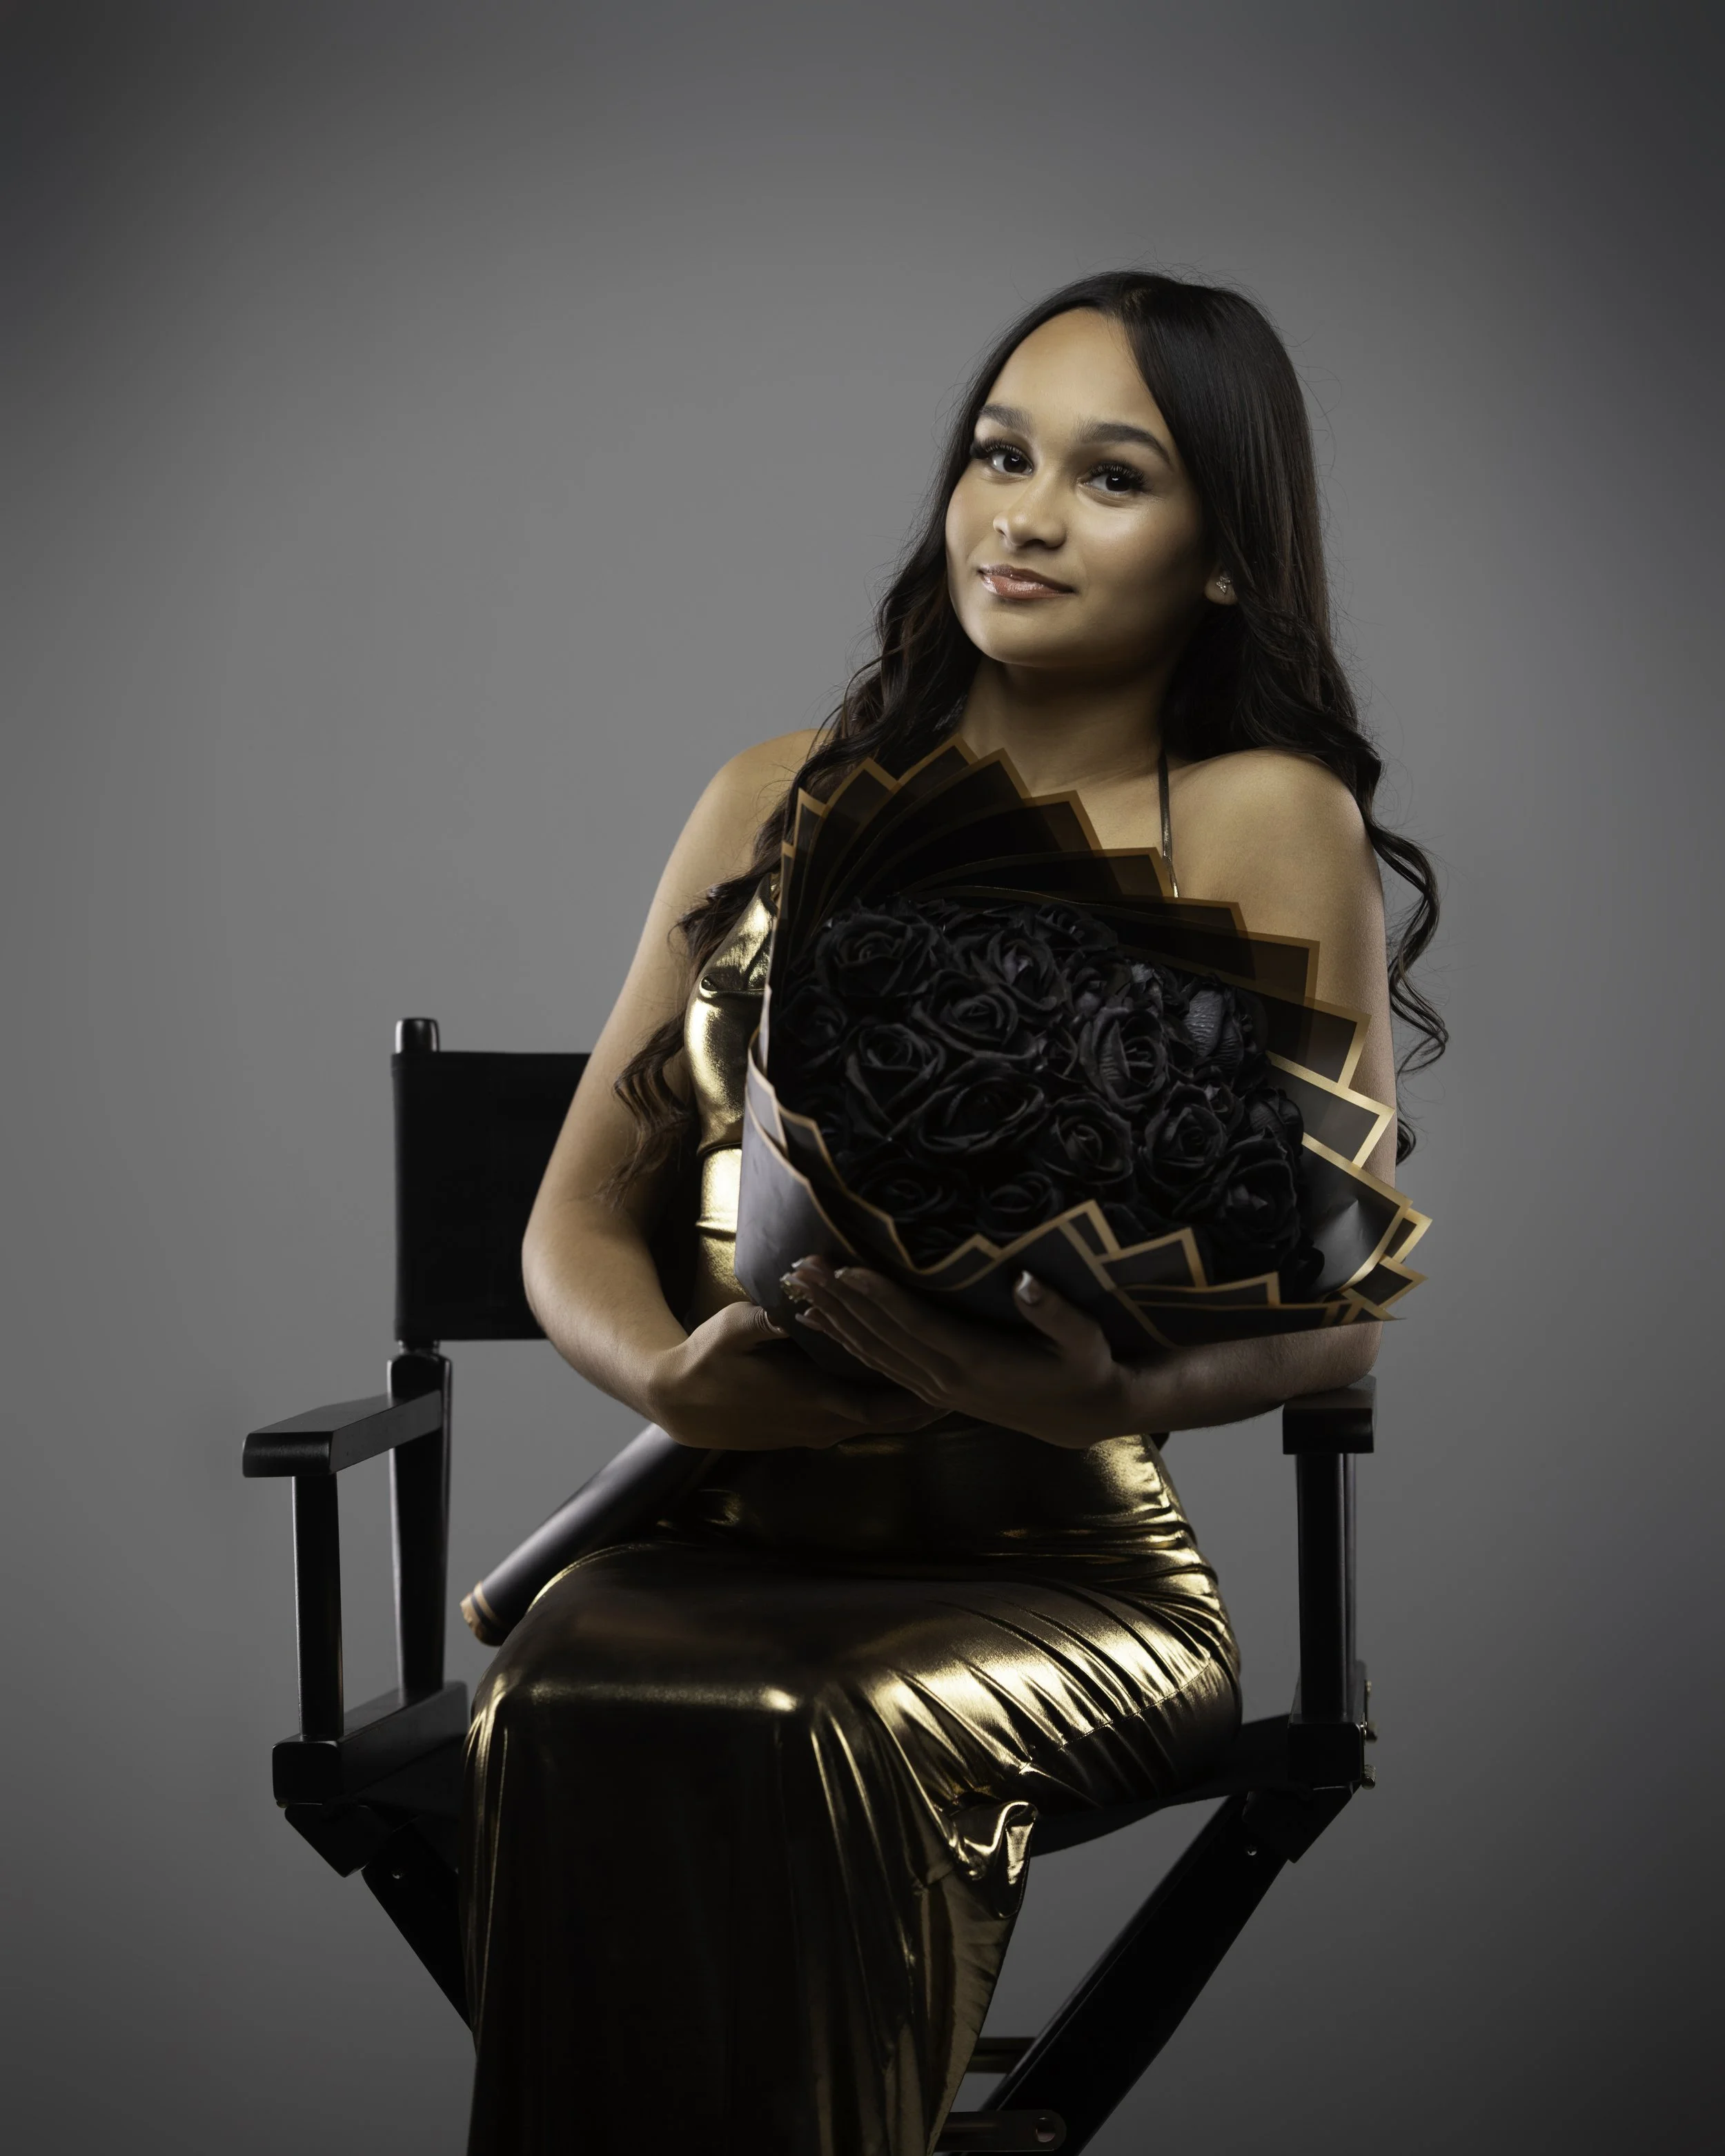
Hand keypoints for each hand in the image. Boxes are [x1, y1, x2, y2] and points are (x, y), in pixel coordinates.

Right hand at [645, 1297, 943, 1450]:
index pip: (880, 1407)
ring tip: (941, 1389)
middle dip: (926, 1406)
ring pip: (873, 1424)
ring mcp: (811, 1432)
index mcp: (812, 1401)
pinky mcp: (802, 1431)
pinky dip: (880, 1410)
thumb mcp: (732, 1331)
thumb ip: (763, 1320)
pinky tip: (894, 1393)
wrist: (676, 1401)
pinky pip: (854, 1422)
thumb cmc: (705, 1362)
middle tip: (967, 1390)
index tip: (954, 1387)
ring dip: (905, 1409)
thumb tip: (787, 1307)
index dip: (919, 1400)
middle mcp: (819, 1424)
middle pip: (888, 1421)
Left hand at [783, 1256, 1140, 1448]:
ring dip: (832, 1315)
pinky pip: (875, 1363)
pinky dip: (843, 1339)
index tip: (847, 1268)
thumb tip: (1025, 1281)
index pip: (916, 1323)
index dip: (880, 1296)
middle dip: (839, 1298)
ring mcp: (931, 1386)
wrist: (1078, 1415)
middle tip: (803, 1264)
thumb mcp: (1084, 1340)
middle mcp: (943, 1377)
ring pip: (869, 1348)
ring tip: (797, 1283)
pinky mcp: (928, 1388)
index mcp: (974, 1360)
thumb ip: (1055, 1311)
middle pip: (880, 1334)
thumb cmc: (1083, 1367)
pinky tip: (816, 1319)